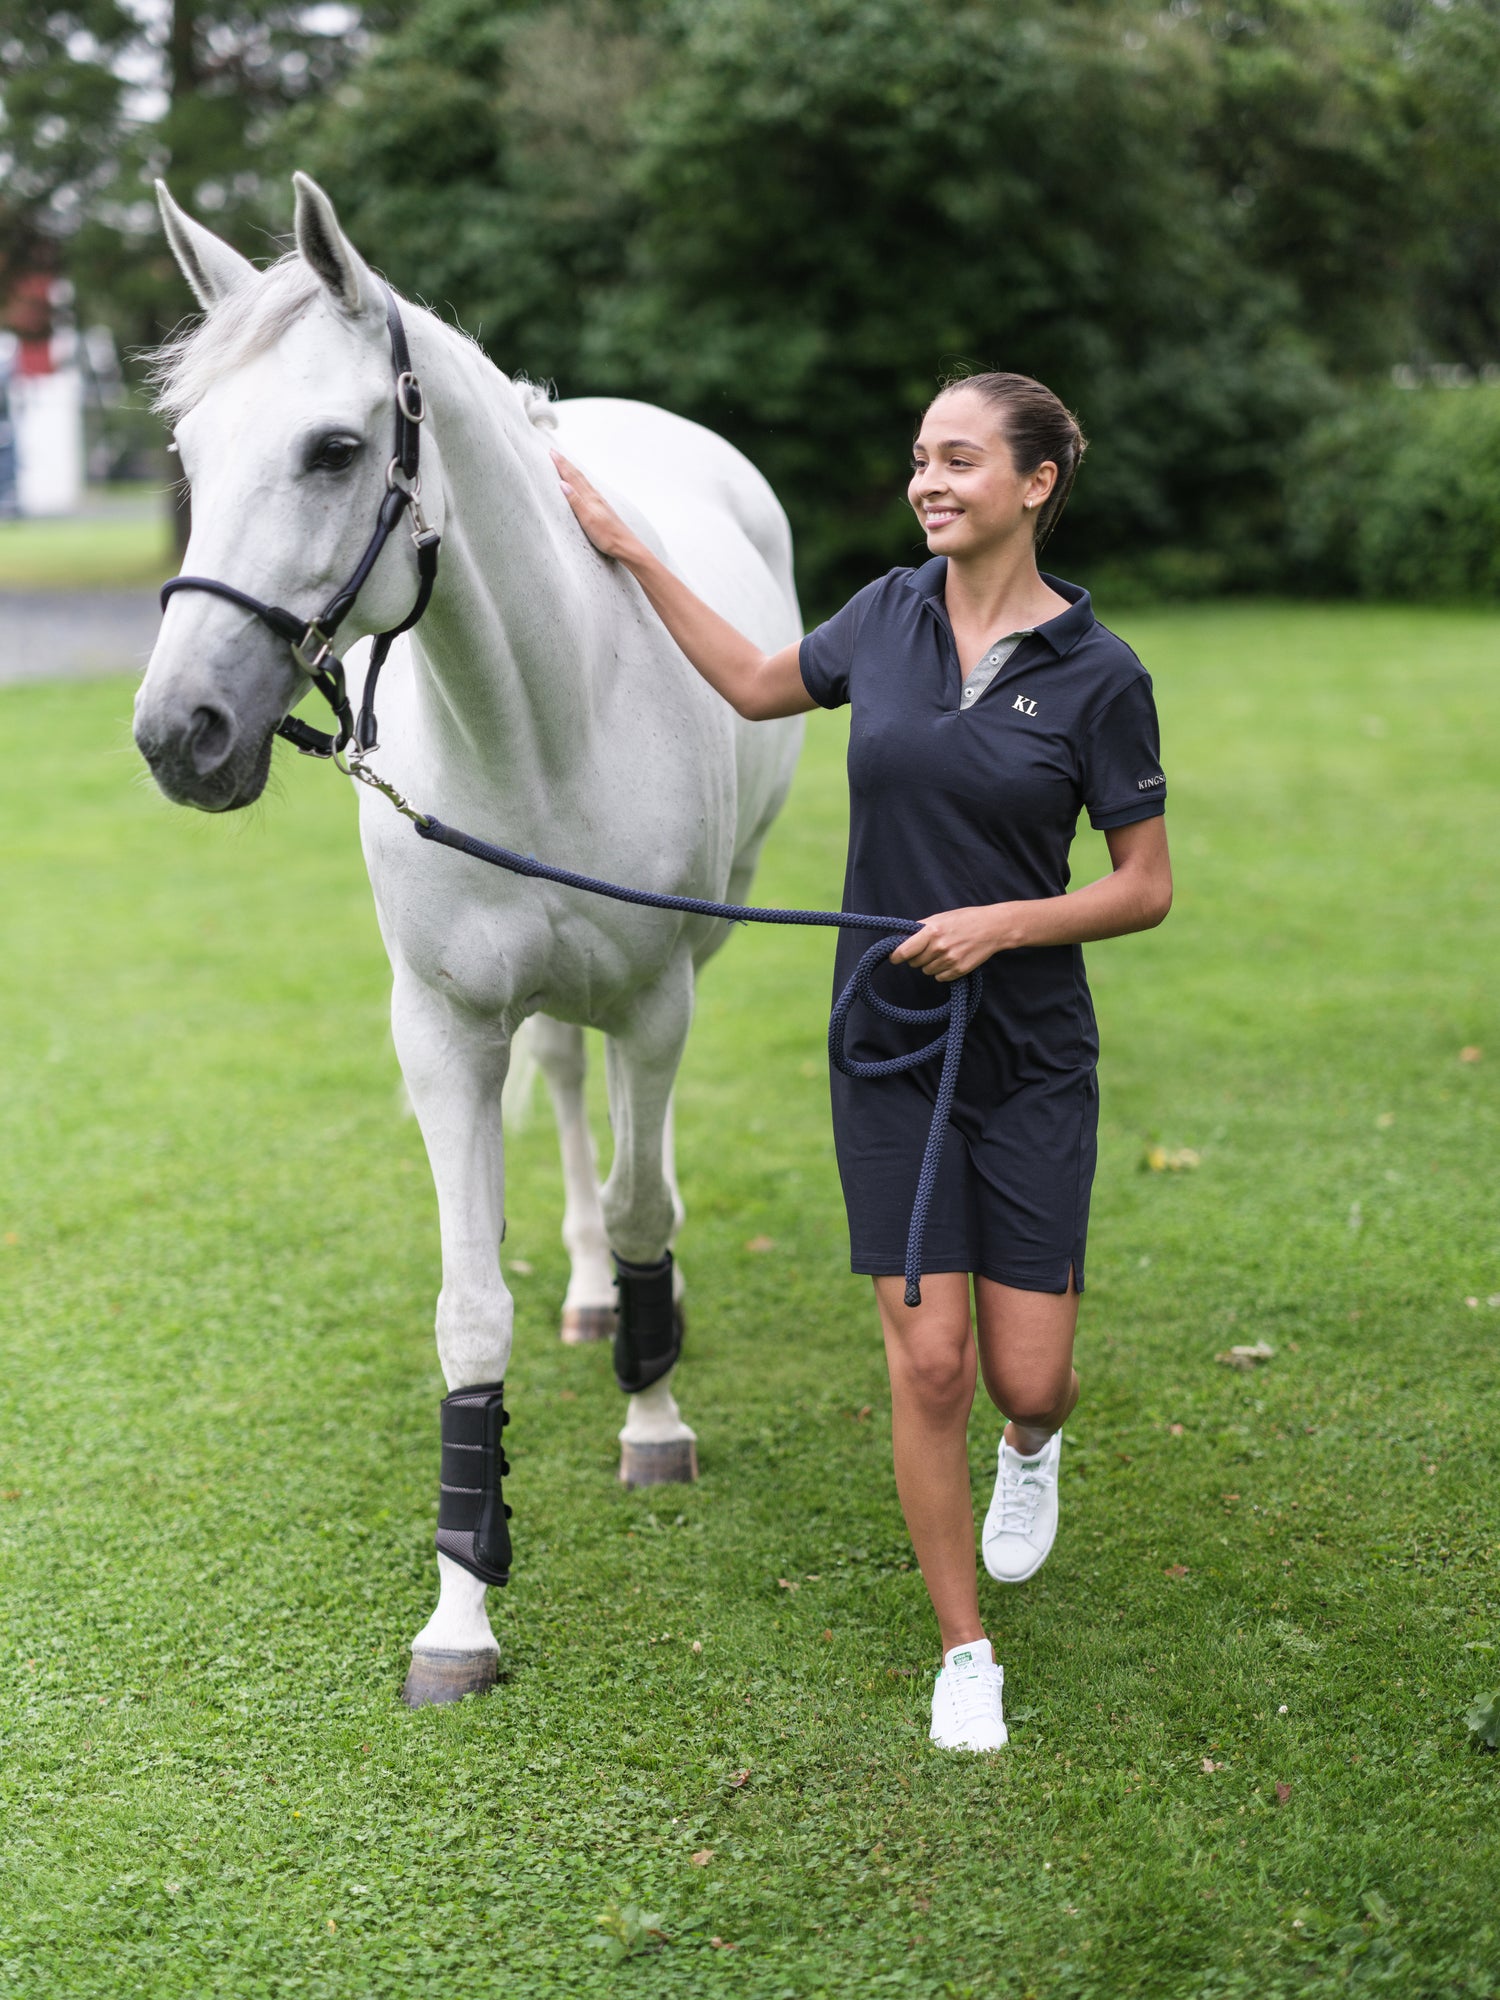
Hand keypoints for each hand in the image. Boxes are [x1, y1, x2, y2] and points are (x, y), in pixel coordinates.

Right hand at [551, 447, 644, 563]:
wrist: (626, 546)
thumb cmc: (608, 537)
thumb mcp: (588, 520)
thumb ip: (575, 502)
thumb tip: (562, 484)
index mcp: (590, 498)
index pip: (572, 477)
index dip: (561, 464)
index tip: (551, 452)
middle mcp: (595, 497)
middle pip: (578, 476)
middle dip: (565, 463)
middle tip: (554, 452)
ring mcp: (599, 502)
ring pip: (583, 481)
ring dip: (573, 470)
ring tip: (565, 463)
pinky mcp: (602, 509)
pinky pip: (588, 489)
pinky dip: (581, 481)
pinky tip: (582, 484)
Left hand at [889, 904, 1018, 980]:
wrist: (993, 928)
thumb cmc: (966, 919)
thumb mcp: (941, 917)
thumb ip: (920, 928)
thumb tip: (900, 939)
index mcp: (932, 931)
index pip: (904, 951)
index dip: (896, 956)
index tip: (895, 958)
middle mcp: (939, 947)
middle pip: (914, 963)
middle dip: (917, 957)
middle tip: (929, 948)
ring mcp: (949, 961)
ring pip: (927, 971)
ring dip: (931, 964)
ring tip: (945, 952)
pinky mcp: (959, 971)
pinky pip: (940, 978)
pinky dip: (942, 972)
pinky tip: (952, 959)